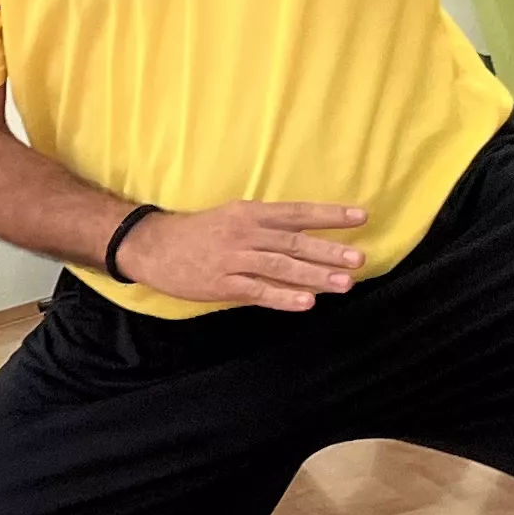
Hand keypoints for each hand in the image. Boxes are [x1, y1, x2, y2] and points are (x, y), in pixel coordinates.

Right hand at [116, 201, 368, 312]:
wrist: (153, 246)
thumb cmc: (198, 233)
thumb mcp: (233, 217)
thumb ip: (267, 227)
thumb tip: (308, 237)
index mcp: (250, 213)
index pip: (297, 212)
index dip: (329, 215)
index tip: (361, 216)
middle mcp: (245, 233)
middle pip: (294, 242)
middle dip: (329, 250)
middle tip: (359, 259)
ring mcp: (234, 259)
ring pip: (281, 267)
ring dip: (315, 275)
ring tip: (345, 283)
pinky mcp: (222, 284)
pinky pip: (258, 291)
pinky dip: (283, 297)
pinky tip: (306, 302)